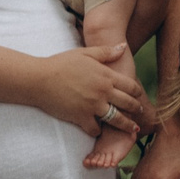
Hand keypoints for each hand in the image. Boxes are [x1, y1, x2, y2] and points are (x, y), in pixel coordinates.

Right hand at [33, 42, 149, 136]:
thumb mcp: (85, 53)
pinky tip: (100, 131)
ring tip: (132, 129)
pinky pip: (96, 129)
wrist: (40, 79)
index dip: (137, 92)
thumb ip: (106, 52)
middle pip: (128, 104)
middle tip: (139, 113)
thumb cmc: (61, 63)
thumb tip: (123, 47)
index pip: (130, 86)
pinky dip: (98, 131)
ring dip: (126, 125)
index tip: (139, 96)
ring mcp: (93, 106)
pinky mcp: (81, 117)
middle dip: (136, 109)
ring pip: (117, 119)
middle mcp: (103, 91)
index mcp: (106, 75)